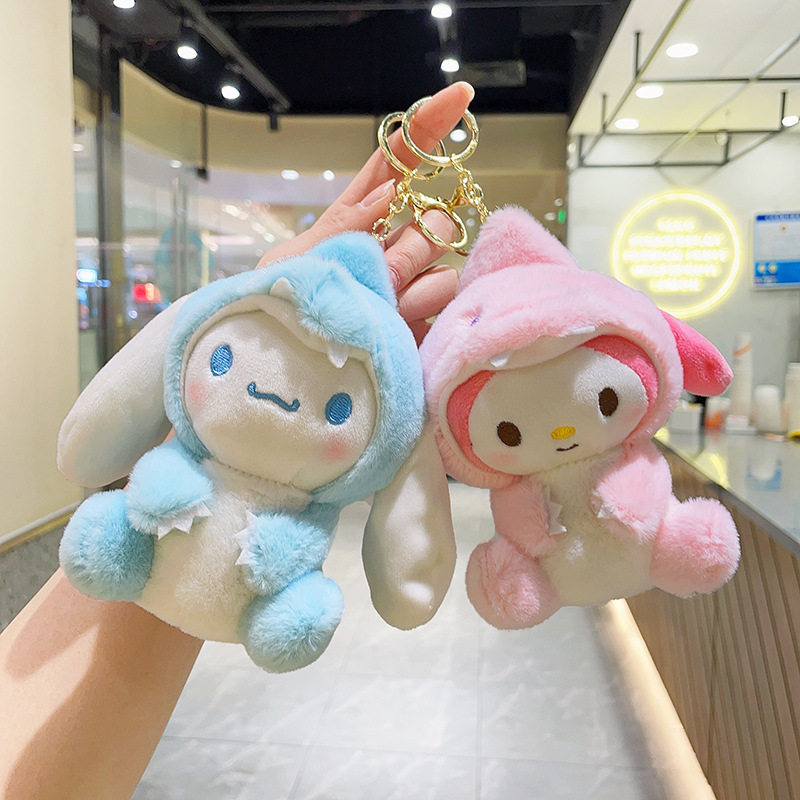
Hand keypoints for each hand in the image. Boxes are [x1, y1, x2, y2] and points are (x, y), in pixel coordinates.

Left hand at [257, 81, 474, 342]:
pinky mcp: (421, 326)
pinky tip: (393, 327)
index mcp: (356, 220)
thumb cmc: (276, 308)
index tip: (459, 96)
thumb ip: (344, 228)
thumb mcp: (295, 261)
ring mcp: (410, 289)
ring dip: (408, 288)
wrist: (277, 372)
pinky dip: (419, 315)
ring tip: (372, 313)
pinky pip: (444, 309)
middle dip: (412, 242)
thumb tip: (391, 193)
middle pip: (432, 222)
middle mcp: (391, 250)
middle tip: (379, 272)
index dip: (426, 128)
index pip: (397, 164)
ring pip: (442, 270)